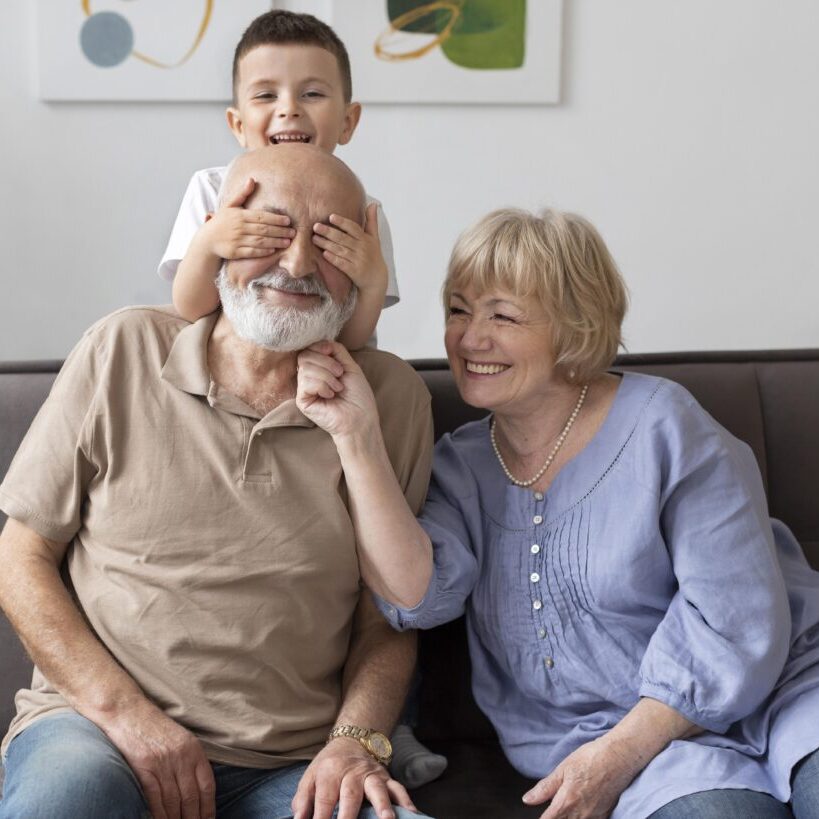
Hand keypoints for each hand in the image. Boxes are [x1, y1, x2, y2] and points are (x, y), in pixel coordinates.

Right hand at [98, 699, 214, 818]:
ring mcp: (163, 763)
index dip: (208, 807)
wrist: (129, 713)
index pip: (207, 785)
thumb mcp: (181, 739)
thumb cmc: (155, 727)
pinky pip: (154, 798)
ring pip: (173, 801)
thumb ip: (190, 761)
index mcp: (194, 749)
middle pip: (191, 797)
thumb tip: (197, 789)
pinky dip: (159, 815)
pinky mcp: (144, 768)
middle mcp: (181, 757)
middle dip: (193, 818)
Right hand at [202, 175, 293, 265]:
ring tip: (287, 242)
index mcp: (239, 215)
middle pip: (263, 229)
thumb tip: (252, 180)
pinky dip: (263, 251)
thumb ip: (242, 194)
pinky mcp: (235, 252)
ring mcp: (237, 240)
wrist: (207, 241)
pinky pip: (252, 252)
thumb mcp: (229, 206)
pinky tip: (274, 250)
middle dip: (280, 231)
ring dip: (275, 242)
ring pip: (260, 241)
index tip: (288, 220)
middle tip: (293, 232)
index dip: (276, 219)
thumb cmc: (221, 222)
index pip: (261, 216)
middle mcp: (239, 227)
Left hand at [292, 737, 415, 818]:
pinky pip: (398, 788)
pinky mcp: (386, 777)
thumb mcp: (310, 777)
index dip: (322, 818)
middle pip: (351, 795)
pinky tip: (411, 813)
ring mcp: (371, 775)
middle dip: (350, 816)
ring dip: (382, 806)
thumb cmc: (328, 766)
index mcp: (330, 772)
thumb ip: (303, 800)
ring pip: (377, 789)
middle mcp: (352, 772)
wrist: (351, 741)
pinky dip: (405, 801)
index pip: (325, 799)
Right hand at [296, 341, 379, 439]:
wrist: (360, 418)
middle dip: (326, 362)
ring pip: (305, 368)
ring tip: (337, 388)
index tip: (331, 352)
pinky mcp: (302, 401)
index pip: (308, 349)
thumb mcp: (350, 366)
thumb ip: (336, 351)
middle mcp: (309, 377)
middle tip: (340, 374)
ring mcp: (304, 389)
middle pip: (305, 356)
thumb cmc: (358, 396)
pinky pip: (305, 382)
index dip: (319, 347)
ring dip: (327, 377)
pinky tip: (330, 396)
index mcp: (319, 368)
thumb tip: (323, 342)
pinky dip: (322, 386)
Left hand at [312, 203, 387, 295]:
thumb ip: (372, 221)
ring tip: (314, 238)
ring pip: (340, 250)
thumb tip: (373, 204)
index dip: (342, 222)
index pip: (353, 228)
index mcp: (366, 239)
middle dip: (329, 232)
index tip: (331, 217)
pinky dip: (333, 258)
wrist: (377, 278)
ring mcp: (358, 260)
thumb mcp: (375, 238)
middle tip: (315, 226)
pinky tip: (324, 254)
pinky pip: (341, 263)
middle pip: (343, 238)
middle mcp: (362, 248)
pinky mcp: (354, 271)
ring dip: (326, 244)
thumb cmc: (374, 255)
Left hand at [522, 735, 639, 818]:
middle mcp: (580, 814)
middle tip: (553, 808)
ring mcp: (594, 816)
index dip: (542, 818)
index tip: (541, 815)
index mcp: (566, 802)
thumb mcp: (563, 769)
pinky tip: (580, 810)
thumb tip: (527, 800)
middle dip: (555, 817)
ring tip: (567, 806)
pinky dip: (582, 818)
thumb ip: (545, 788)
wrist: (618, 756)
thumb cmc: (590, 758)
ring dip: (568, 817)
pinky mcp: (605, 815)